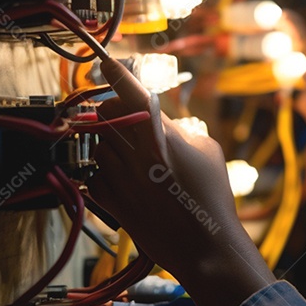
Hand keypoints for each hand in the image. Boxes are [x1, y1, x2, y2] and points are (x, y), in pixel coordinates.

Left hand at [87, 58, 272, 305]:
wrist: (203, 244)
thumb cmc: (212, 196)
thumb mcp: (207, 150)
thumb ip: (177, 128)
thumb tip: (158, 120)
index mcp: (160, 134)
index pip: (131, 92)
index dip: (117, 73)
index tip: (106, 61)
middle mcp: (133, 151)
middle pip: (105, 113)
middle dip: (114, 111)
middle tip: (129, 119)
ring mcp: (117, 176)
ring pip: (96, 142)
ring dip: (109, 142)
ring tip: (134, 157)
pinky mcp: (108, 199)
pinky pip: (93, 172)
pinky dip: (104, 171)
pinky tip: (126, 180)